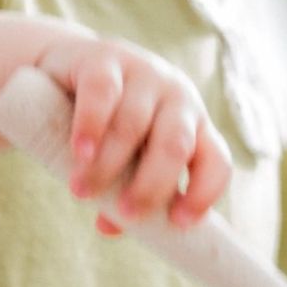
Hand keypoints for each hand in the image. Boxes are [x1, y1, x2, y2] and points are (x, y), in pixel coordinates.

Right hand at [36, 34, 231, 235]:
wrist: (69, 65)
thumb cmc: (108, 123)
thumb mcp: (123, 157)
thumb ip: (122, 190)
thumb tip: (109, 228)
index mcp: (194, 127)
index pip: (217, 160)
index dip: (205, 193)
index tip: (178, 223)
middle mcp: (178, 97)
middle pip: (175, 145)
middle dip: (151, 185)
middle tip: (125, 212)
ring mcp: (145, 73)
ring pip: (133, 123)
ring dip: (107, 165)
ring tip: (81, 191)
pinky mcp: (106, 58)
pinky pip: (103, 93)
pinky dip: (91, 126)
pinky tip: (80, 153)